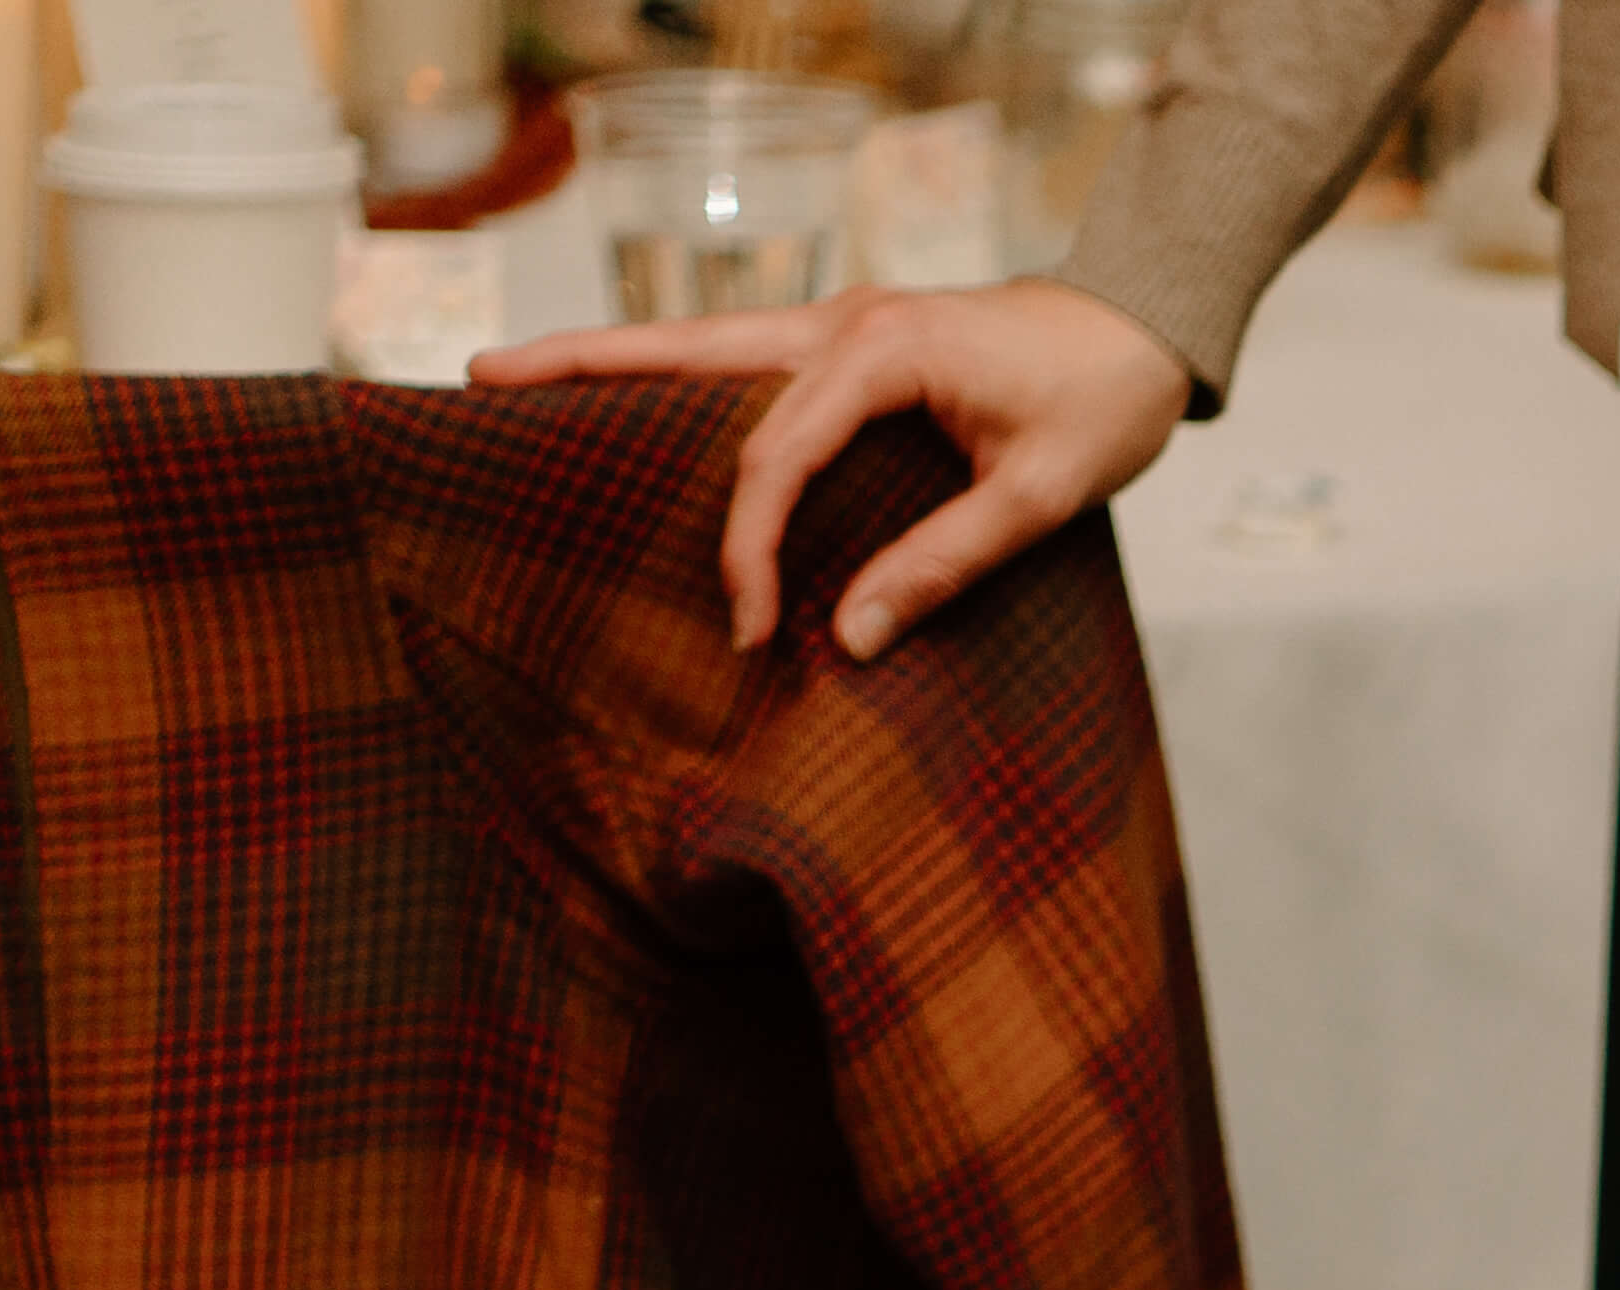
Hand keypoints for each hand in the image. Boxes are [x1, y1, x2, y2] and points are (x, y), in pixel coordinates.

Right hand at [475, 278, 1195, 661]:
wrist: (1142, 332)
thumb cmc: (1101, 407)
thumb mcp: (1039, 498)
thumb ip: (945, 563)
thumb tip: (848, 639)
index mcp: (884, 351)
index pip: (778, 452)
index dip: (750, 544)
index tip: (750, 624)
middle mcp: (843, 320)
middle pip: (689, 350)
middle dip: (584, 367)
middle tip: (477, 380)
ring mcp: (838, 322)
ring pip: (703, 345)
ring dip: (611, 359)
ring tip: (510, 375)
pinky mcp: (847, 340)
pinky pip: (745, 364)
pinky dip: (678, 378)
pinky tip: (624, 399)